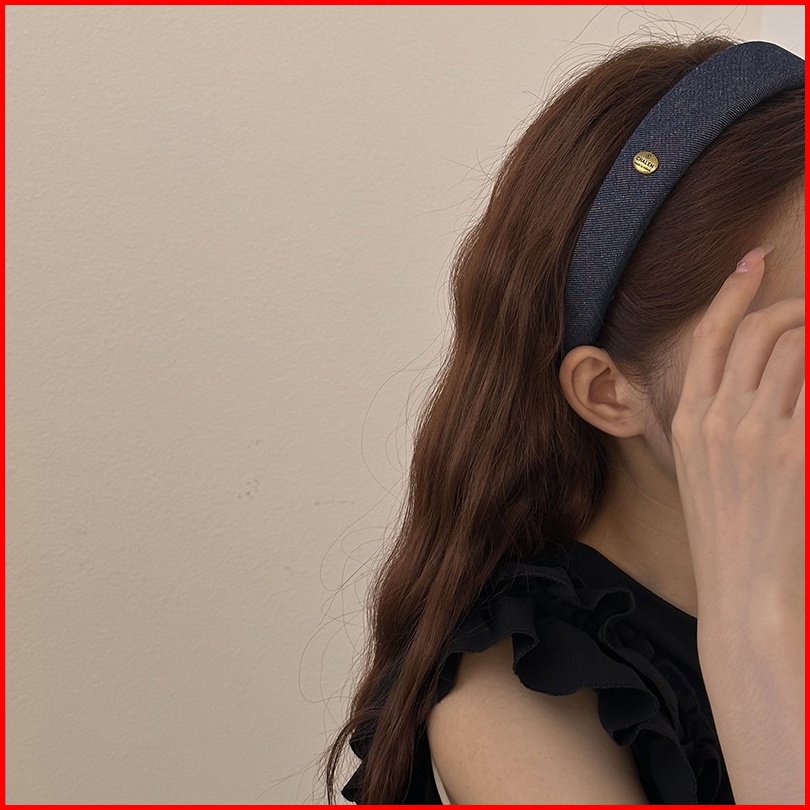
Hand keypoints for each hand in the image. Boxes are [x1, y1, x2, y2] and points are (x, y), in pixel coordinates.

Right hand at [670, 245, 803, 628]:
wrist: (743, 592)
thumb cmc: (727, 535)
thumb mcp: (701, 471)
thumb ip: (716, 423)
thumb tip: (752, 383)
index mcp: (688, 419)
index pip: (709, 335)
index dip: (733, 289)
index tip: (755, 260)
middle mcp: (717, 418)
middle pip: (758, 331)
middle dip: (797, 306)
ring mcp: (755, 433)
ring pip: (795, 348)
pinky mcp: (794, 451)